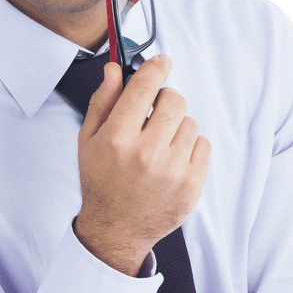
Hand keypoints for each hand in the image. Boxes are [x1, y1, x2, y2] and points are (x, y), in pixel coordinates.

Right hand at [74, 56, 210, 275]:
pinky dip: (190, 148)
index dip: (156, 67)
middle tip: (155, 115)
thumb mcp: (89, 140)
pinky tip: (172, 160)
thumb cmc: (102, 182)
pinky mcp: (192, 185)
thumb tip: (115, 70)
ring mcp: (173, 171)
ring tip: (160, 145)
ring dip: (177, 128)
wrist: (116, 230)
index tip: (162, 62)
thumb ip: (103, 102)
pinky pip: (203, 145)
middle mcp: (146, 154)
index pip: (144, 87)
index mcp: (117, 139)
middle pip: (175, 100)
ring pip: (190, 122)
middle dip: (166, 101)